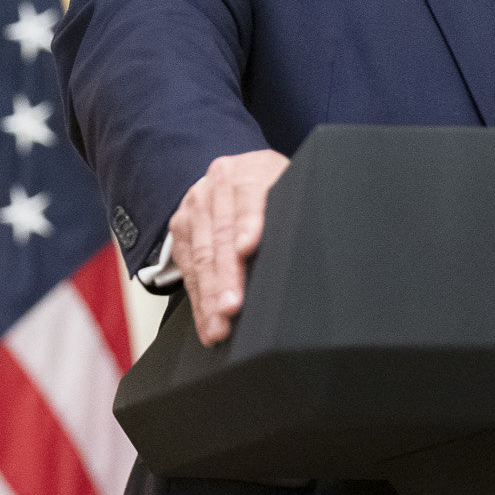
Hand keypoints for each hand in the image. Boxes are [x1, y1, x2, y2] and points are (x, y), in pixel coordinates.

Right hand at [171, 149, 289, 345]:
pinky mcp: (181, 225)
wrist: (243, 177)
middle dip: (225, 274)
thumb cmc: (276, 193)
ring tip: (217, 324)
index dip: (248, 224)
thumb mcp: (293, 192)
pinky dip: (197, 296)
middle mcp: (218, 183)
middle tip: (231, 307)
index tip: (248, 247)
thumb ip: (296, 213)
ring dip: (208, 293)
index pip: (249, 197)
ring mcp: (196, 203)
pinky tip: (206, 318)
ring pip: (201, 253)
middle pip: (221, 232)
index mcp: (251, 171)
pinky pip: (187, 265)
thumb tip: (313, 245)